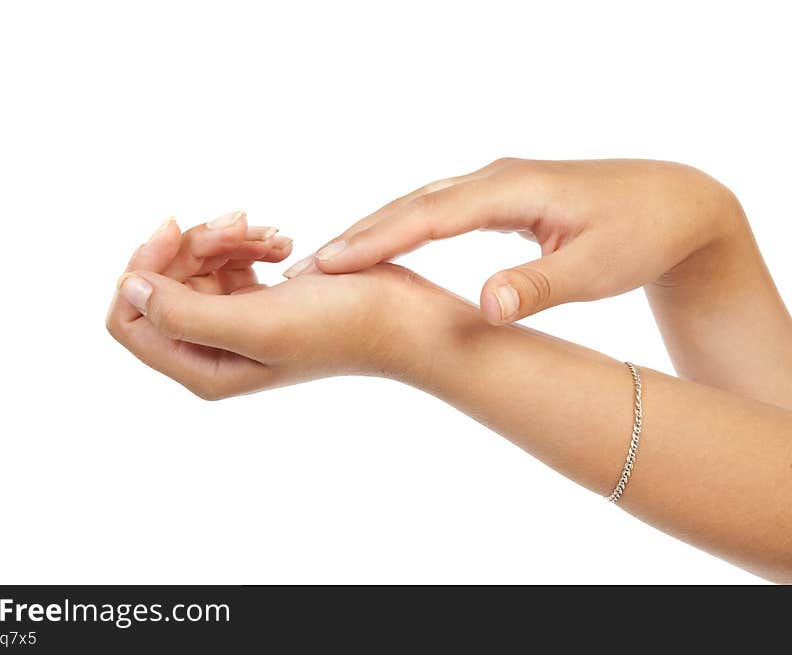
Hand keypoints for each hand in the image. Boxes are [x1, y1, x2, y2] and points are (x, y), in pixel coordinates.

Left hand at [107, 213, 448, 398]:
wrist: (401, 317)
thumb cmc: (340, 327)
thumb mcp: (258, 324)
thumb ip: (184, 314)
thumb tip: (130, 288)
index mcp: (203, 367)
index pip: (129, 318)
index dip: (143, 269)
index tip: (177, 232)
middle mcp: (211, 349)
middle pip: (162, 282)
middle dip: (194, 244)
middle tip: (242, 226)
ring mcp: (233, 323)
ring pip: (194, 264)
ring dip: (226, 237)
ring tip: (273, 237)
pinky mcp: (256, 299)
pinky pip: (226, 259)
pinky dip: (248, 241)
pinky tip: (282, 243)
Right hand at [293, 158, 743, 323]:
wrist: (674, 203)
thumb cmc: (637, 235)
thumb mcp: (595, 268)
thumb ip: (538, 286)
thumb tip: (486, 308)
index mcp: (510, 190)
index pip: (427, 216)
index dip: (376, 241)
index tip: (328, 263)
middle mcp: (493, 179)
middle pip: (409, 206)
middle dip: (356, 236)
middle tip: (301, 269)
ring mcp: (493, 184)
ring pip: (416, 206)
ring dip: (371, 232)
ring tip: (325, 263)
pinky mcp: (497, 197)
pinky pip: (434, 212)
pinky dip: (399, 230)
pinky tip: (379, 250)